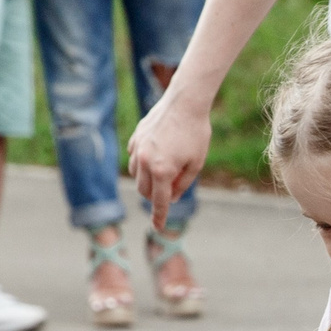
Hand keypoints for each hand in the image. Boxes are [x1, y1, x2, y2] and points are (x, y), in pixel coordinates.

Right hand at [127, 90, 210, 231]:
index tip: (158, 227)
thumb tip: (170, 198)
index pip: (159, 201)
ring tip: (164, 171)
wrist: (185, 102)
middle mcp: (145, 161)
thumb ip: (182, 184)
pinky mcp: (135, 138)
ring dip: (147, 180)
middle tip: (170, 189)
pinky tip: (156, 156)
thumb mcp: (196, 163)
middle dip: (155, 196)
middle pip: (144, 191)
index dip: (159, 217)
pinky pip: (134, 158)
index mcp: (162, 170)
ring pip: (136, 176)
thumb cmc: (196, 133)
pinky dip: (142, 164)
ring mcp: (138, 148)